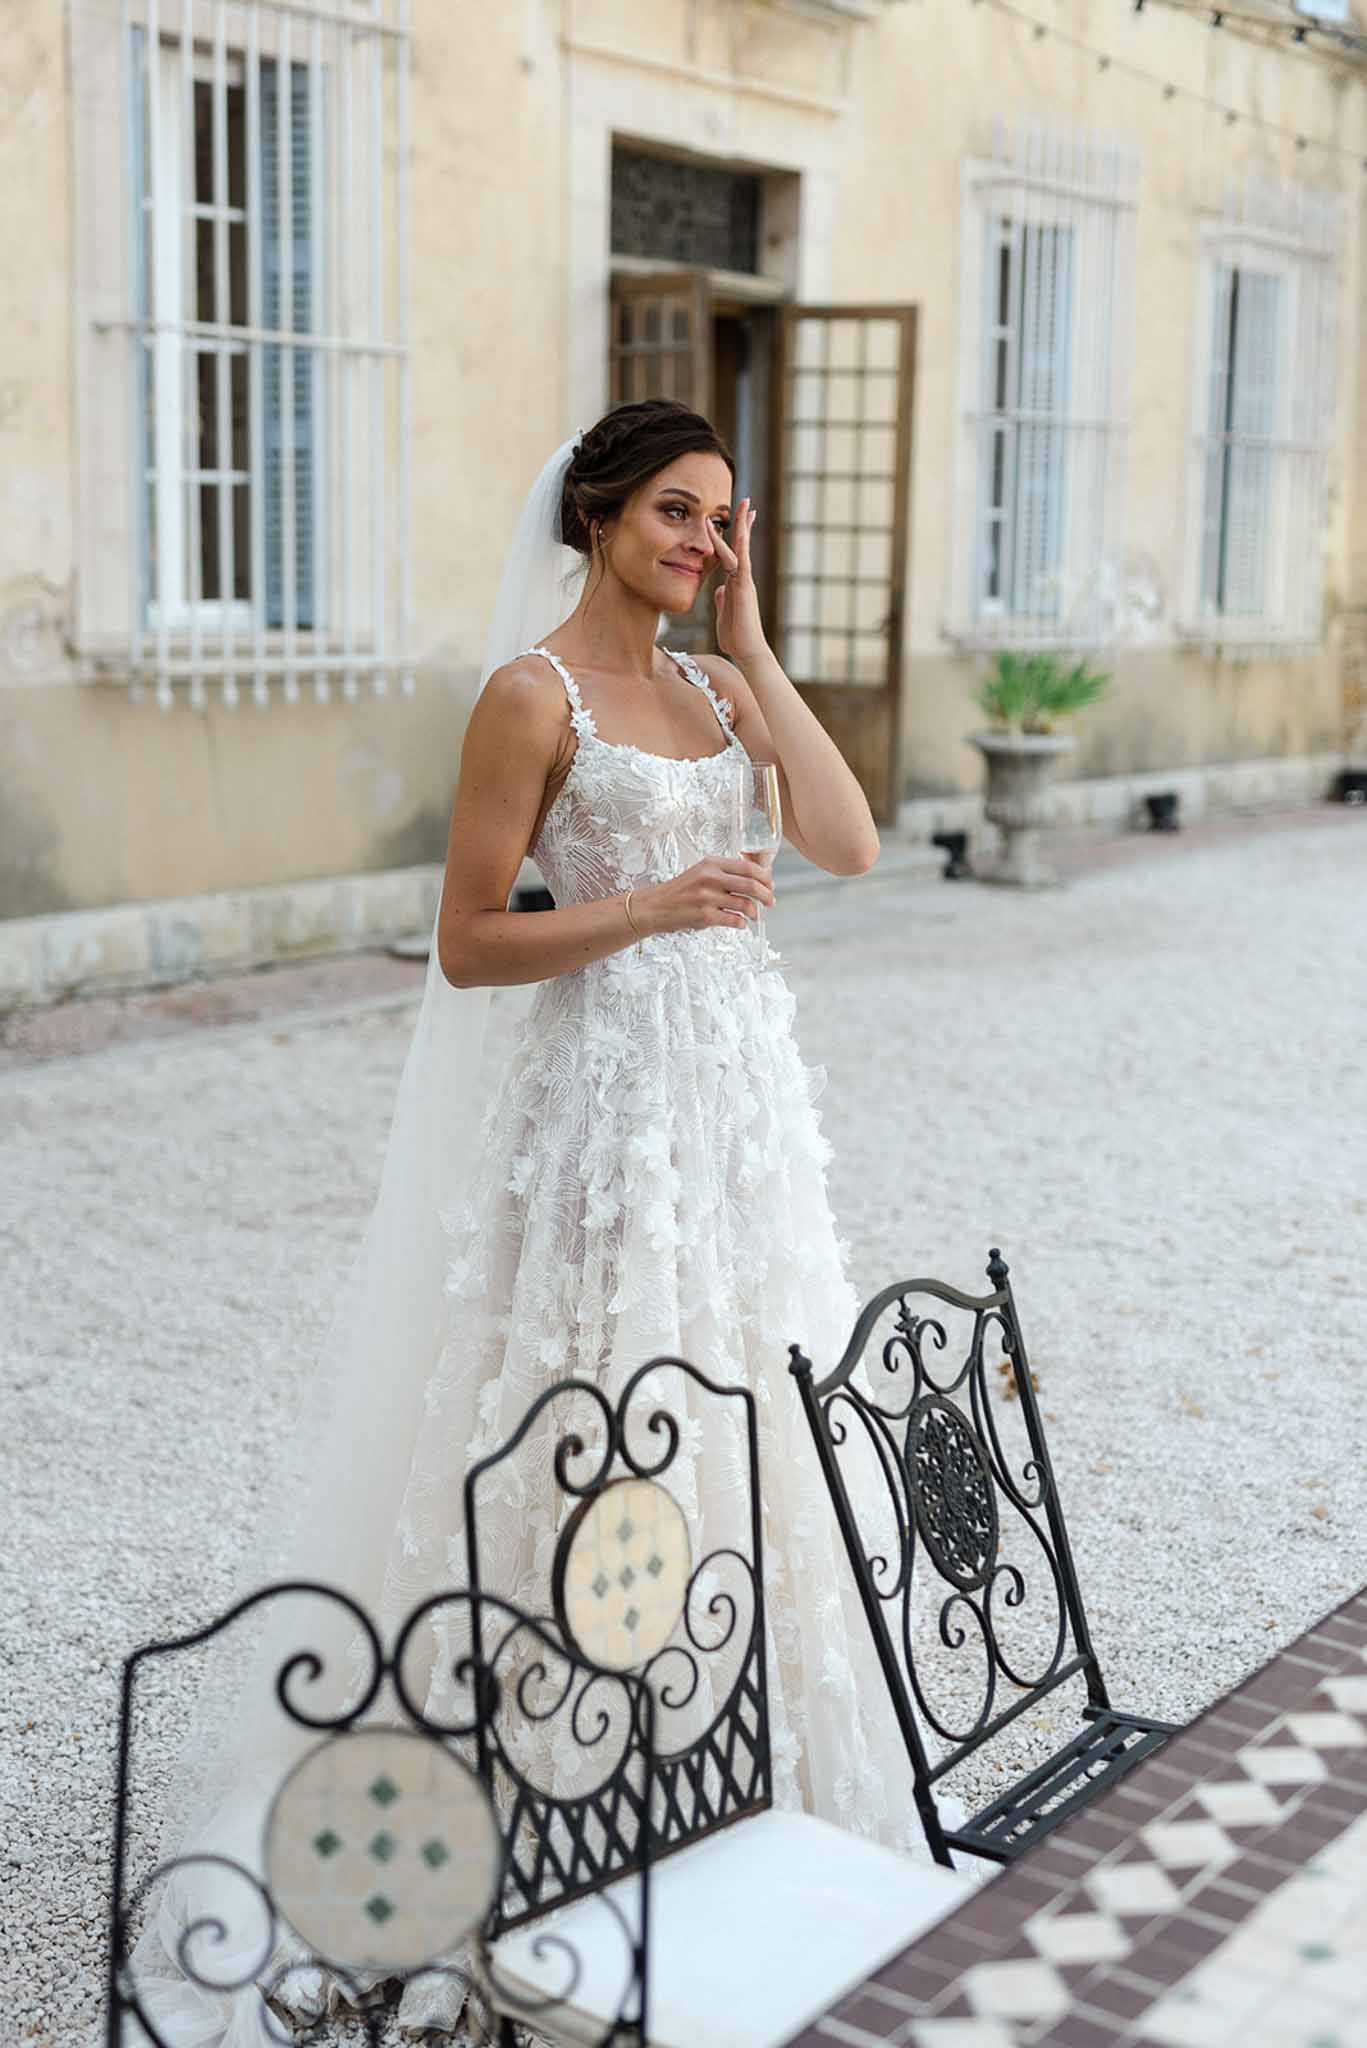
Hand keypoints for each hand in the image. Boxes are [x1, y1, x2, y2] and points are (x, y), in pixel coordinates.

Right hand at [635, 855, 774, 935]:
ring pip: (745, 905)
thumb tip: (756, 878)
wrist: (654, 907)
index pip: (748, 867)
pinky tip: (739, 923)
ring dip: (754, 912)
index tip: (770, 885)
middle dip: (767, 895)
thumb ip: (724, 872)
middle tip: (770, 902)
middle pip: (751, 885)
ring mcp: (707, 898)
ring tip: (754, 915)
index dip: (765, 877)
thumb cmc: (679, 891)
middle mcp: (710, 878)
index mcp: (711, 864)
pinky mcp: (705, 917)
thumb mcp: (700, 872)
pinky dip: (741, 923)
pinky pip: (734, 920)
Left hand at [712, 499, 766, 664]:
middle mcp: (742, 578)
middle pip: (742, 544)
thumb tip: (718, 589)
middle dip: (743, 522)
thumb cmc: (736, 637)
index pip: (734, 553)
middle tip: (746, 500)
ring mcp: (744, 582)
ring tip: (745, 505)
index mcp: (735, 583)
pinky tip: (740, 532)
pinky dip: (739, 547)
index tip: (740, 519)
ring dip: (742, 527)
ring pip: (742, 549)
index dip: (736, 536)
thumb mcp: (723, 614)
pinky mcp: (744, 589)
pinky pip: (741, 563)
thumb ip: (721, 600)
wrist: (748, 651)